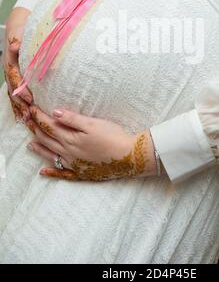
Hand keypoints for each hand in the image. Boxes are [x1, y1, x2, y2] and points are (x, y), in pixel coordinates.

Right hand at [4, 7, 33, 124]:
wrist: (17, 24)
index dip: (21, 89)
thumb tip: (16, 46)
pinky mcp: (16, 77)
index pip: (15, 77)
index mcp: (11, 60)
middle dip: (21, 104)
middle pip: (13, 90)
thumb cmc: (22, 28)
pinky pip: (16, 93)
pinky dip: (19, 104)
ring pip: (14, 94)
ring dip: (20, 107)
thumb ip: (18, 39)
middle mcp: (9, 69)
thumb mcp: (20, 31)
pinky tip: (24, 115)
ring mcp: (11, 74)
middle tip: (30, 115)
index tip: (29, 98)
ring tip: (27, 120)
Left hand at [27, 106, 158, 180]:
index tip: (32, 109)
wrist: (129, 157)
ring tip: (30, 144)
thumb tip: (53, 113)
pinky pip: (61, 173)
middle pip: (48, 140)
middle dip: (36, 129)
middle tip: (27, 122)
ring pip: (51, 155)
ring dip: (39, 148)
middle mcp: (68, 153)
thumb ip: (72, 119)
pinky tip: (44, 171)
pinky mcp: (81, 172)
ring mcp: (74, 164)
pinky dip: (51, 172)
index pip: (50, 126)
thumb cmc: (113, 137)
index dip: (39, 117)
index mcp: (71, 139)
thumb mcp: (92, 124)